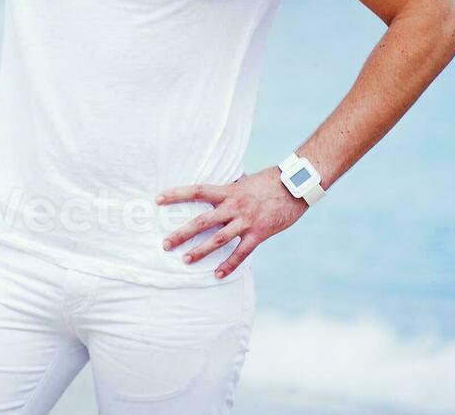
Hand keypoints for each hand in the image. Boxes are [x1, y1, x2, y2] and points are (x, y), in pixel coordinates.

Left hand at [156, 167, 308, 278]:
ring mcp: (246, 221)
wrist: (296, 186)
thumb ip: (232, 186)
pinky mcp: (259, 234)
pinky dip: (230, 265)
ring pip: (218, 239)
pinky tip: (218, 274)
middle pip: (202, 221)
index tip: (158, 199)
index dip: (176, 194)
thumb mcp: (246, 180)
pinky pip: (241, 253)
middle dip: (182, 233)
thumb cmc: (270, 181)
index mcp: (228, 191)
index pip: (196, 191)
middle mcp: (234, 206)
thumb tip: (225, 182)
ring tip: (185, 260)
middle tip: (165, 243)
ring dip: (201, 251)